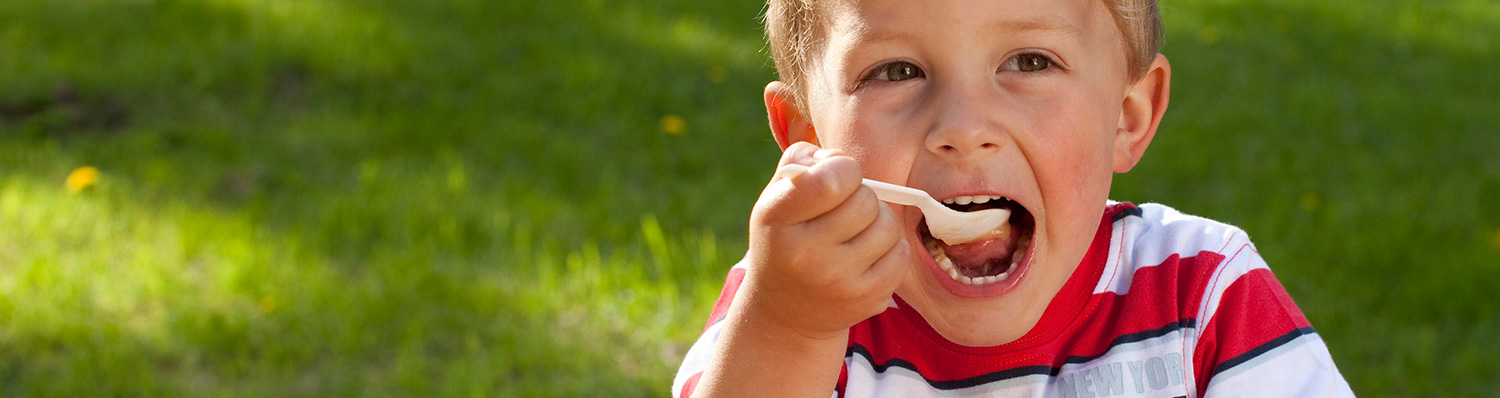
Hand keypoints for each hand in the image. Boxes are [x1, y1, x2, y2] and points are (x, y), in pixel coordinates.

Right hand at [741, 142, 910, 341]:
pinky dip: (890, 249)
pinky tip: (866, 257)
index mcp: (777, 218)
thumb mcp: (775, 196)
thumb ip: (802, 161)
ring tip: (854, 235)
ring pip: (887, 226)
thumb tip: (839, 159)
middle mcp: (805, 253)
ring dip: (877, 223)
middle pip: (866, 201)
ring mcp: (838, 281)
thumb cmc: (786, 238)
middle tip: (842, 213)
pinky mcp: (866, 300)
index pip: (833, 178)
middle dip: (860, 198)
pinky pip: (901, 254)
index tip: (835, 179)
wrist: (783, 312)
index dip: (843, 169)